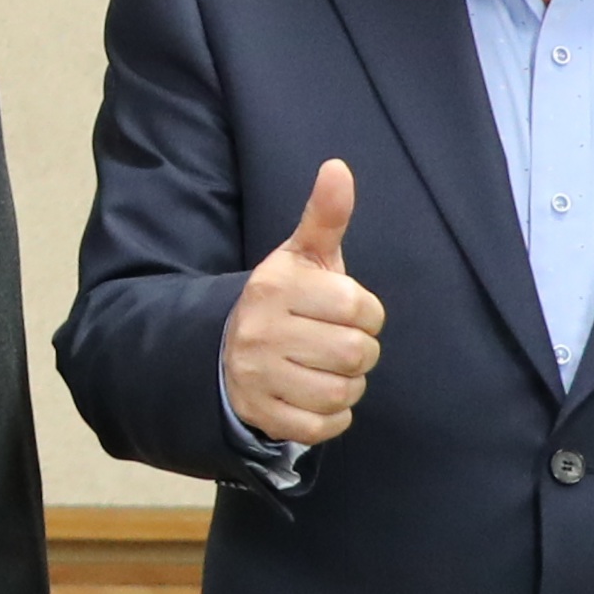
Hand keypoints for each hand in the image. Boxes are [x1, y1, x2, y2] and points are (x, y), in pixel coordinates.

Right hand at [223, 160, 387, 445]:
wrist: (226, 350)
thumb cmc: (284, 300)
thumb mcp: (302, 256)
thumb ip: (325, 216)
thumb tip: (338, 166)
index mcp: (276, 286)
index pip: (359, 308)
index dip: (367, 314)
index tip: (349, 312)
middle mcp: (261, 331)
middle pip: (355, 353)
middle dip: (360, 352)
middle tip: (340, 344)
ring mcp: (257, 376)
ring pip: (342, 392)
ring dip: (348, 385)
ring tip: (328, 370)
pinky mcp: (261, 414)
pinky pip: (323, 427)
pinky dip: (333, 417)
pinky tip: (318, 397)